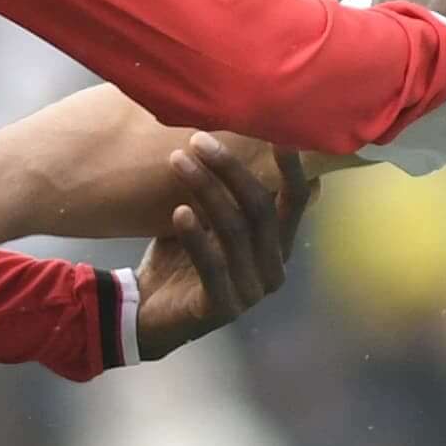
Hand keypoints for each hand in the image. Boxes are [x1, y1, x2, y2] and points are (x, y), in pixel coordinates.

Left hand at [132, 132, 309, 357]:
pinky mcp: (223, 307)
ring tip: (177, 161)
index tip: (276, 132)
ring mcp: (251, 291)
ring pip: (234, 230)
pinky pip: (212, 265)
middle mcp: (273, 268)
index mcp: (278, 245)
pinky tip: (178, 212)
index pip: (296, 201)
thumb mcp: (208, 220)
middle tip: (198, 140)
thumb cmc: (182, 257)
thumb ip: (224, 193)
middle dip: (229, 169)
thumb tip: (220, 134)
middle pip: (260, 209)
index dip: (291, 168)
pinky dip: (195, 236)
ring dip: (205, 189)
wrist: (150, 312)